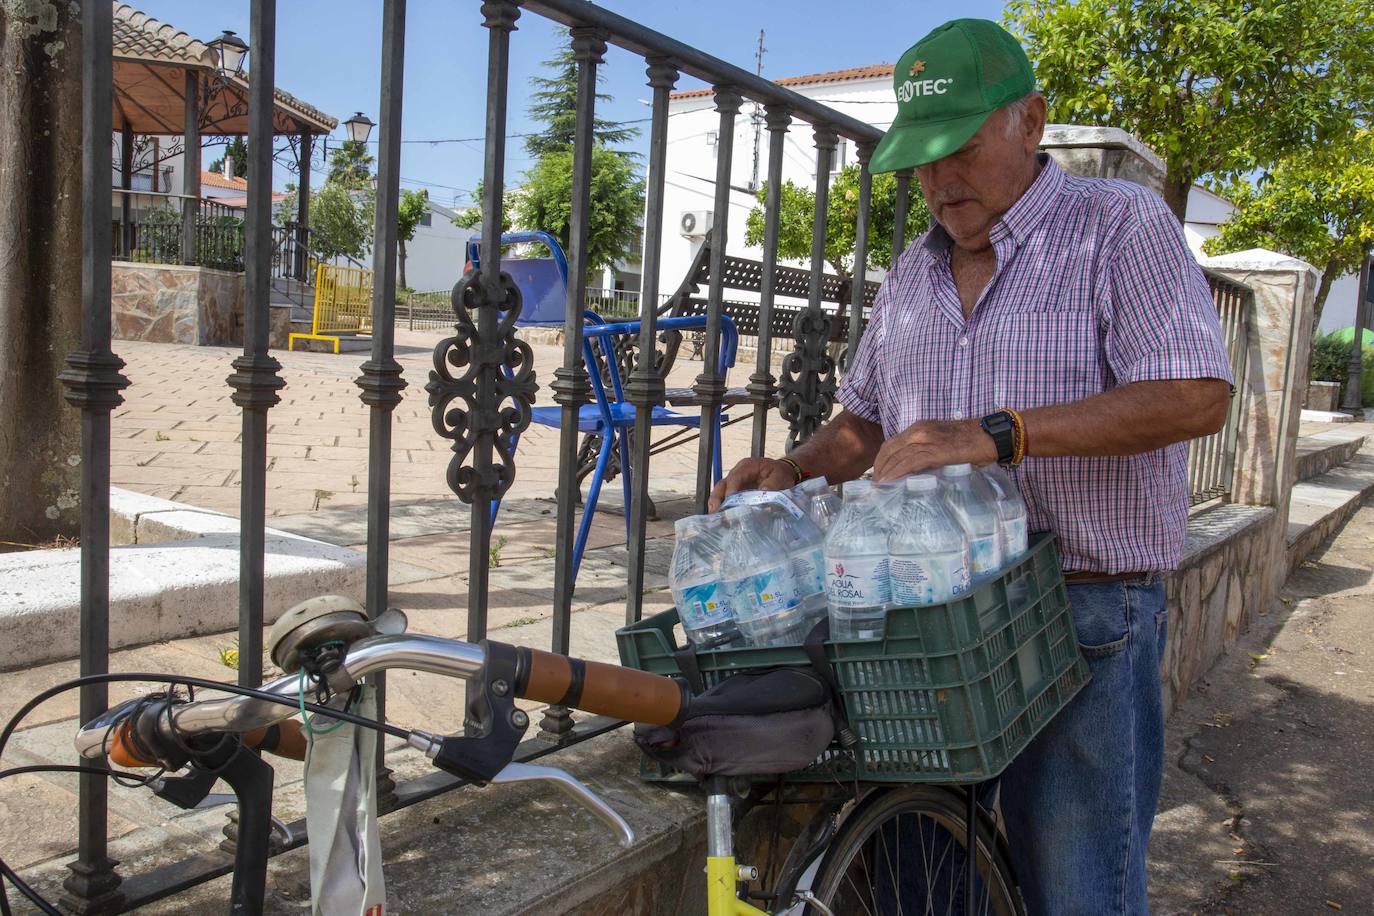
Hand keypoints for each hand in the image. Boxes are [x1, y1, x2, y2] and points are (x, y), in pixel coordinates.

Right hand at [708, 457, 796, 511]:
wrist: (783, 474)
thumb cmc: (781, 474)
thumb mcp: (780, 476)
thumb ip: (772, 484)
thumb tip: (763, 493)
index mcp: (748, 466)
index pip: (736, 477)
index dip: (731, 488)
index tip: (729, 500)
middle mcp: (737, 473)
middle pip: (722, 484)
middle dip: (717, 497)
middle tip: (714, 510)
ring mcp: (735, 483)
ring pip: (720, 492)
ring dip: (716, 504)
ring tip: (714, 516)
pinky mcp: (736, 492)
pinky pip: (725, 499)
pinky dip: (722, 507)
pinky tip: (720, 517)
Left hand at [871, 419, 996, 481]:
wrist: (992, 435)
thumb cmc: (972, 441)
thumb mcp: (942, 442)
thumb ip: (928, 452)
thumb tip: (917, 472)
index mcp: (919, 428)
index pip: (891, 444)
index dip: (881, 461)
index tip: (878, 476)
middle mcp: (918, 432)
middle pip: (888, 451)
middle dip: (879, 470)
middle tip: (876, 487)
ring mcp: (926, 440)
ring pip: (896, 458)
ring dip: (885, 475)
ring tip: (880, 490)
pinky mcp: (934, 452)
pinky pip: (909, 463)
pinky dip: (896, 474)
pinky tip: (889, 484)